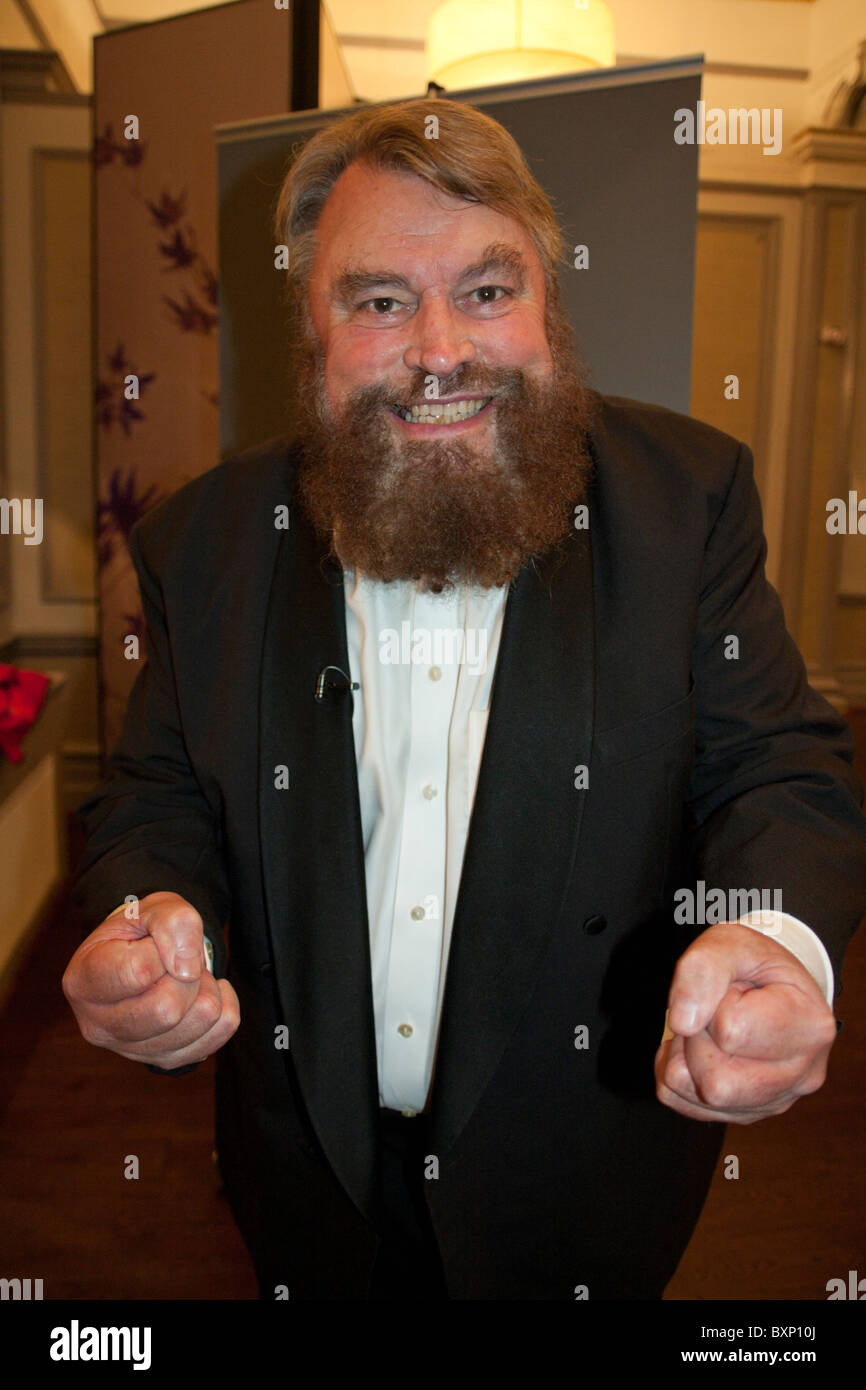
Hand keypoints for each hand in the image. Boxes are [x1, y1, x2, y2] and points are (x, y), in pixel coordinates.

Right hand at [62, 891, 239, 1069]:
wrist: (144, 956)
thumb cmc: (140, 931)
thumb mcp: (152, 907)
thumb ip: (171, 921)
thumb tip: (187, 969)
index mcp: (83, 982)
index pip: (137, 971)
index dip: (161, 949)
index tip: (155, 942)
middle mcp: (99, 1026)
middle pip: (167, 1009)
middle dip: (187, 975)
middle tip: (179, 960)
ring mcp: (131, 1050)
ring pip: (197, 1022)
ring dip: (207, 988)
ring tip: (187, 976)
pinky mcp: (163, 1061)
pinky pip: (217, 1037)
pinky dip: (224, 1006)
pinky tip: (202, 993)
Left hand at [654, 921, 836, 1123]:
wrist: (769, 985)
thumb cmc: (753, 964)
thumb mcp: (730, 943)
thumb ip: (703, 969)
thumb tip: (683, 1022)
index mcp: (810, 1027)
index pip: (731, 1031)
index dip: (716, 1002)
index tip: (735, 990)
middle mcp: (802, 1075)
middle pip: (717, 1082)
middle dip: (698, 1039)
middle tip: (714, 1011)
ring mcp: (776, 1101)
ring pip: (701, 1098)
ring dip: (686, 1057)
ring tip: (708, 1030)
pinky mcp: (746, 1113)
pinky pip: (685, 1104)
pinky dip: (680, 1074)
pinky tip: (702, 1049)